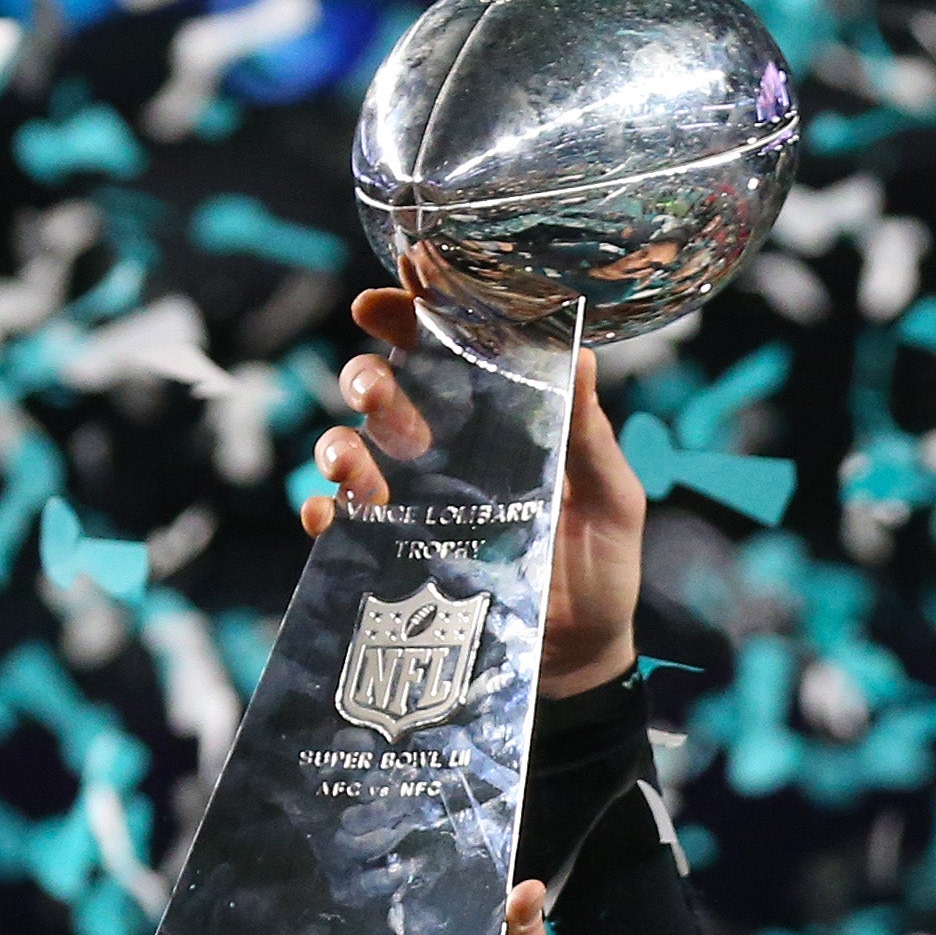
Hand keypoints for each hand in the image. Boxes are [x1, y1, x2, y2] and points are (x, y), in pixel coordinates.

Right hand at [300, 288, 652, 699]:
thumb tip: (581, 350)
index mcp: (496, 419)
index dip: (423, 306)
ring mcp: (411, 501)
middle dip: (368, 374)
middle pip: (387, 389)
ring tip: (347, 457)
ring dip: (337, 443)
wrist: (580, 661)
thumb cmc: (602, 570)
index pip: (451, 347)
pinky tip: (331, 514)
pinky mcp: (390, 554)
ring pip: (351, 449)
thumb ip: (591, 434)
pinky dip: (325, 513)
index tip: (407, 273)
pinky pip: (341, 525)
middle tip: (372, 384)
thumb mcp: (610, 499)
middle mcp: (443, 449)